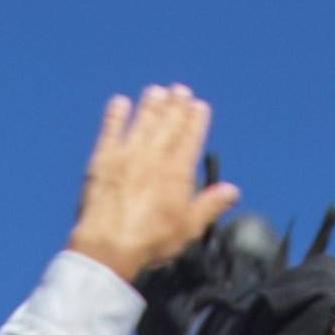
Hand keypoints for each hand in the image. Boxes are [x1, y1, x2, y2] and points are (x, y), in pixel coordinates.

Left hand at [66, 86, 239, 284]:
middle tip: (180, 90)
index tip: (200, 106)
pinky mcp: (103, 160)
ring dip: (150, 105)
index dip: (196, 120)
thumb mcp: (189, 227)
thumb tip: (231, 191)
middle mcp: (154, 156)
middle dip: (176, 105)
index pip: (190, 137)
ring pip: (142, 122)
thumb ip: (211, 204)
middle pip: (168, 124)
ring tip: (156, 91)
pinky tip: (120, 102)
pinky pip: (111, 130)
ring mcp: (127, 155)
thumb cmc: (150, 241)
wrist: (109, 244)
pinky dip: (116, 115)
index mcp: (177, 171)